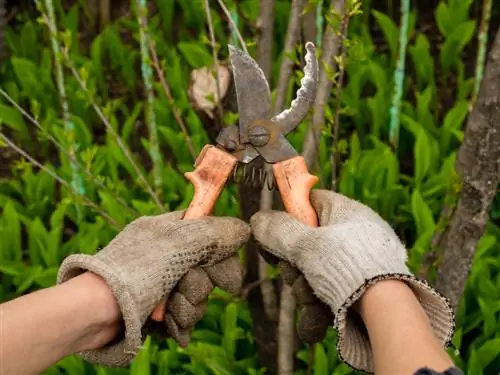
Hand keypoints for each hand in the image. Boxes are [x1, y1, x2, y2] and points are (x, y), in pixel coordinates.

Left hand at [57, 211, 249, 366]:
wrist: (93, 313)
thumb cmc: (131, 272)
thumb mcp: (176, 245)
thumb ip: (213, 235)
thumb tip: (243, 228)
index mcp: (170, 231)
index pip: (210, 237)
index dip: (221, 259)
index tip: (227, 281)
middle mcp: (167, 255)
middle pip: (207, 271)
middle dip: (199, 288)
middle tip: (184, 292)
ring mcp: (161, 283)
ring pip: (197, 297)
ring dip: (187, 308)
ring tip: (167, 312)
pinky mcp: (155, 308)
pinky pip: (182, 315)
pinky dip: (177, 323)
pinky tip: (168, 327)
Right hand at [251, 189, 453, 372]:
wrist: (387, 309)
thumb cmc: (346, 266)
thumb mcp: (304, 244)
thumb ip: (278, 231)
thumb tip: (257, 219)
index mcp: (345, 210)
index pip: (309, 202)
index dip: (287, 217)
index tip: (272, 236)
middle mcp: (354, 232)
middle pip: (308, 241)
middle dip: (294, 265)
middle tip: (293, 275)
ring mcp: (361, 260)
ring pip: (317, 270)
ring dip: (305, 287)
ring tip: (310, 298)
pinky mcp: (365, 285)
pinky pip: (333, 289)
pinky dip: (321, 303)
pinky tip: (318, 316)